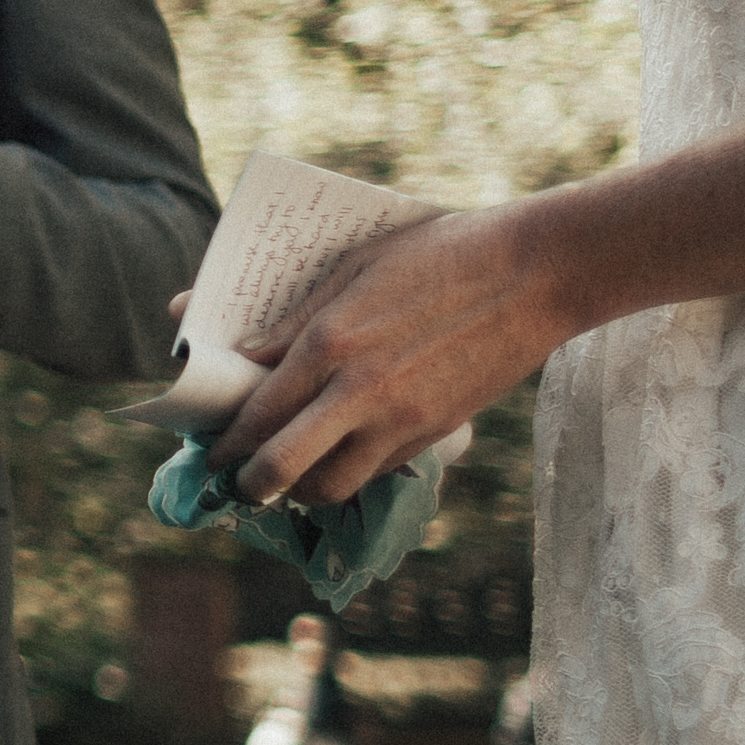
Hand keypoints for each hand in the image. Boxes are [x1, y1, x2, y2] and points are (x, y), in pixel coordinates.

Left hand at [209, 203, 567, 508]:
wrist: (535, 274)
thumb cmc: (439, 254)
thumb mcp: (353, 268)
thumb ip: (294, 321)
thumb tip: (242, 356)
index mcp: (329, 343)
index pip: (256, 413)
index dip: (224, 442)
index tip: (209, 449)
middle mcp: (358, 390)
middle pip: (280, 466)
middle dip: (247, 483)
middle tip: (235, 481)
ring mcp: (401, 419)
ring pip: (331, 486)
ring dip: (298, 490)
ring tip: (286, 477)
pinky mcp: (436, 433)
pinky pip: (376, 472)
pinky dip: (348, 474)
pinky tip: (338, 457)